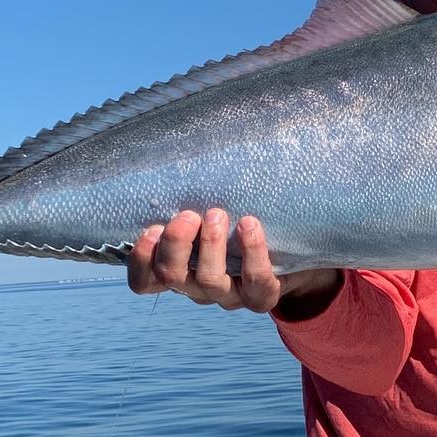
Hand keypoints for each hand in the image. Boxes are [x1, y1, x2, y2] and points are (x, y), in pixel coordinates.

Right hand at [126, 208, 339, 314]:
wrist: (294, 257)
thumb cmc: (241, 222)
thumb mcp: (212, 210)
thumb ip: (193, 194)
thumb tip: (181, 140)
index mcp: (180, 269)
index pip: (145, 280)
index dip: (141, 259)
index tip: (150, 228)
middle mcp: (198, 286)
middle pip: (171, 276)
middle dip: (175, 244)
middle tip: (187, 215)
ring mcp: (229, 295)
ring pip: (209, 280)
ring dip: (210, 245)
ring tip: (218, 213)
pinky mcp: (262, 296)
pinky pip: (255, 281)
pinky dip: (252, 253)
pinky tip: (250, 225)